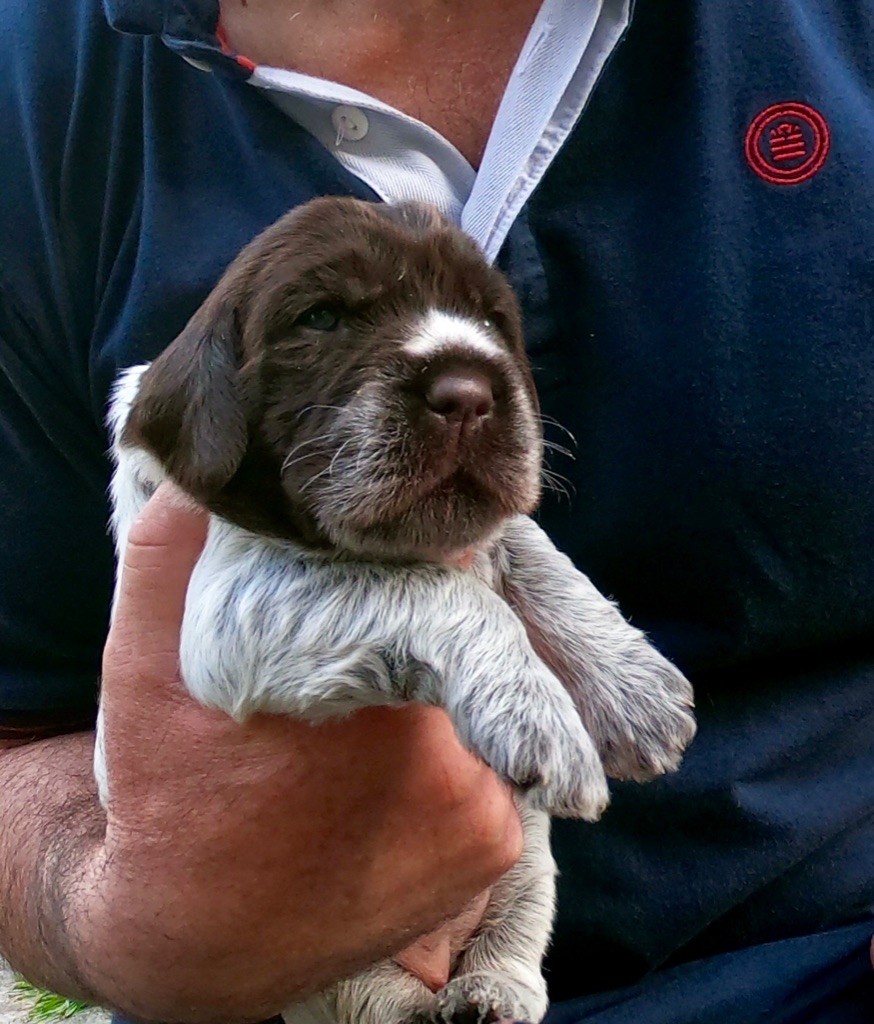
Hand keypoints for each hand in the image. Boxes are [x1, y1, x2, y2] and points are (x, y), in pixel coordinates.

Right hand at [79, 483, 522, 1022]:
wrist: (196, 939)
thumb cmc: (171, 795)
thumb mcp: (143, 668)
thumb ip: (168, 558)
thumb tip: (205, 484)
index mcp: (371, 692)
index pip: (442, 582)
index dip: (418, 560)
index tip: (388, 561)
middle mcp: (448, 755)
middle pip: (474, 634)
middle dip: (426, 622)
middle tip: (365, 640)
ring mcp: (481, 812)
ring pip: (488, 695)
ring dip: (441, 688)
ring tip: (365, 719)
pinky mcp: (491, 851)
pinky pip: (495, 759)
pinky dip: (456, 746)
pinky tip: (387, 764)